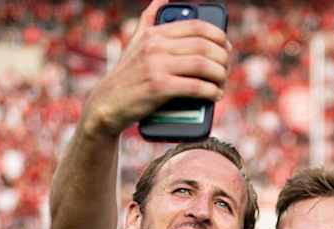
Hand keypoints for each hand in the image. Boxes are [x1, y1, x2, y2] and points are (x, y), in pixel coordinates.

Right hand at [81, 0, 230, 138]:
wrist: (107, 103)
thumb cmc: (127, 74)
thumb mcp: (136, 41)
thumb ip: (149, 19)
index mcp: (154, 33)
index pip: (197, 27)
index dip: (218, 36)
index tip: (226, 47)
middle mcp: (155, 46)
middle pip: (203, 46)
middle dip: (222, 58)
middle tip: (225, 69)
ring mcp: (156, 66)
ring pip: (203, 65)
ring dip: (219, 75)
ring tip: (222, 83)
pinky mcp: (159, 88)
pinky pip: (196, 86)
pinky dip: (211, 91)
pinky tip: (215, 95)